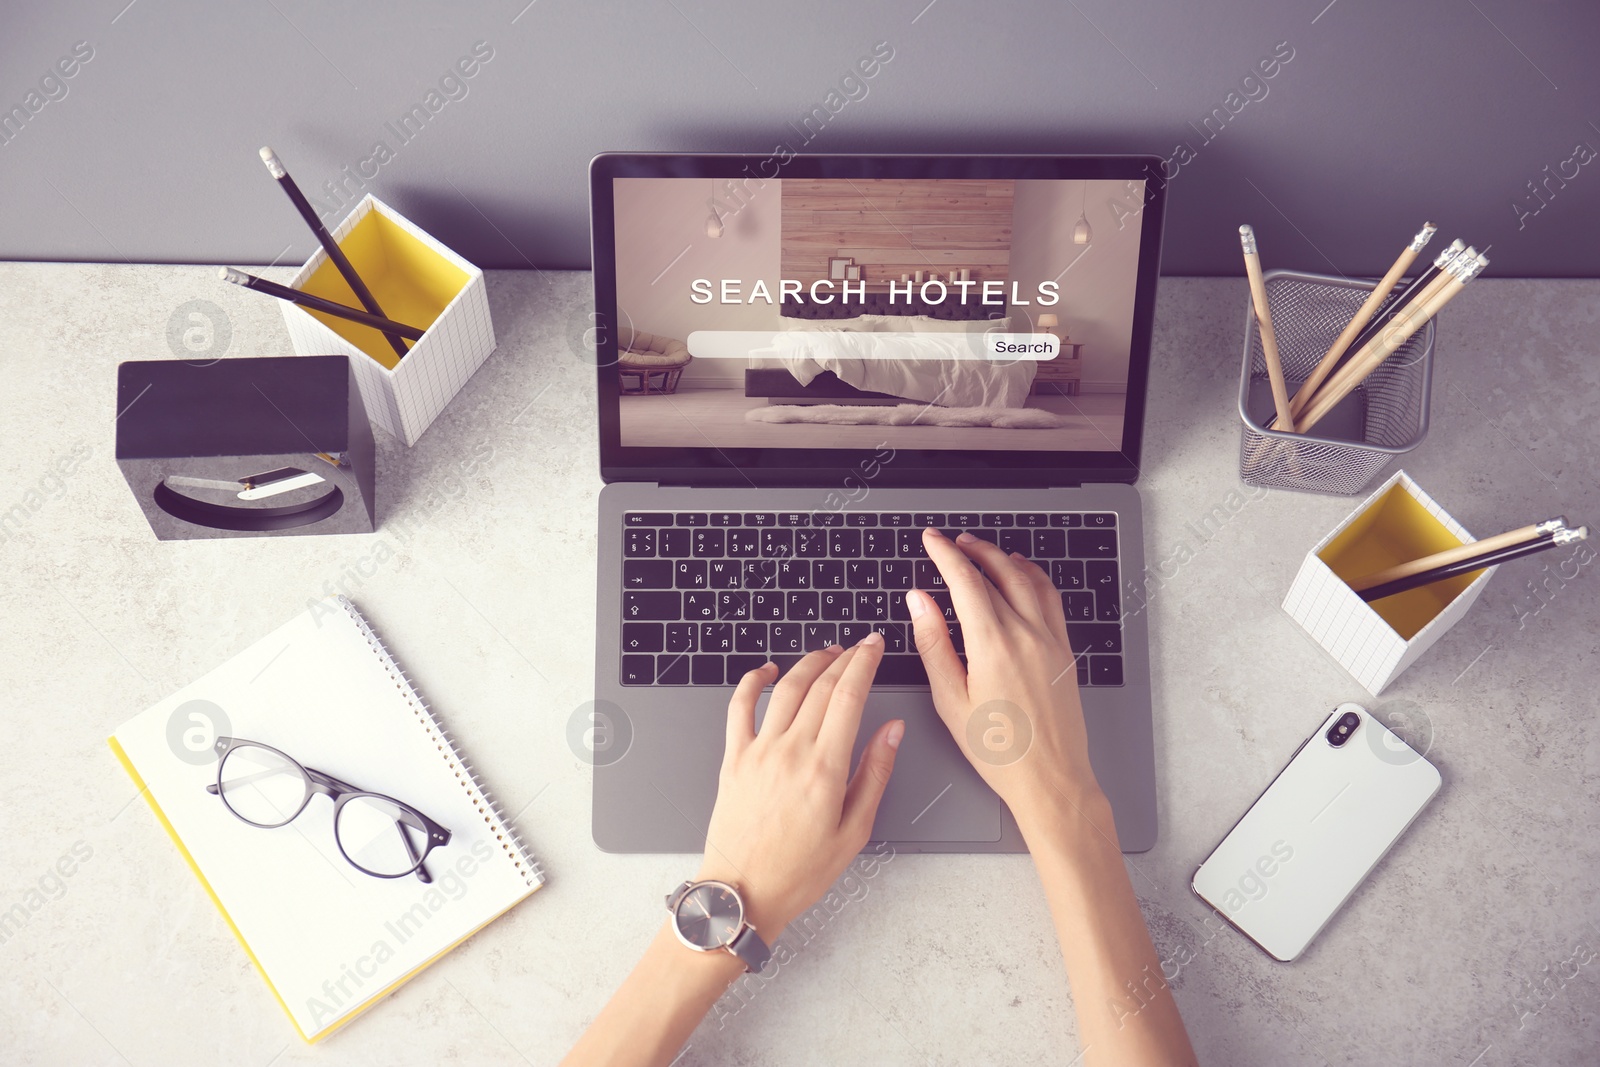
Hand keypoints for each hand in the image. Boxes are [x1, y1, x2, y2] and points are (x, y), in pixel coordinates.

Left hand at [695, 638, 902, 936]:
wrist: (743, 893)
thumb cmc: (798, 872)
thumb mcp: (854, 830)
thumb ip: (875, 773)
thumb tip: (892, 730)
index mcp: (824, 769)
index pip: (850, 696)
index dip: (865, 663)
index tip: (875, 647)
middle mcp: (790, 752)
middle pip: (821, 686)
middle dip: (845, 658)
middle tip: (860, 647)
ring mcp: (758, 752)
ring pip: (785, 688)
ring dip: (808, 663)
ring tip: (827, 654)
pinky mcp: (733, 759)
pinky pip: (739, 707)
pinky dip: (753, 681)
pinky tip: (767, 671)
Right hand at [908, 528, 1106, 834]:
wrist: (1050, 778)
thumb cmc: (999, 750)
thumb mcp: (950, 699)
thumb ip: (933, 643)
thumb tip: (920, 602)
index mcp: (993, 644)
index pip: (965, 581)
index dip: (945, 554)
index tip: (931, 540)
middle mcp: (1026, 634)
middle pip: (996, 573)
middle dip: (970, 551)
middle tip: (950, 542)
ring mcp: (1050, 640)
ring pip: (1027, 579)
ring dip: (1002, 558)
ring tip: (981, 550)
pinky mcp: (1064, 651)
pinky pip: (1050, 598)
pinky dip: (1033, 577)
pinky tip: (1023, 575)